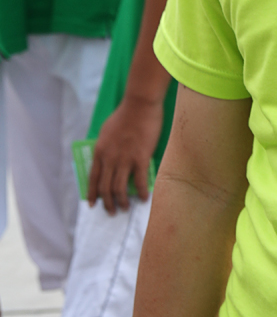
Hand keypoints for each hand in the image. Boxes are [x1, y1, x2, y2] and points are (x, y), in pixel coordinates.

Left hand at [87, 94, 163, 213]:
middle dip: (108, 203)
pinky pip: (140, 181)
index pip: (92, 178)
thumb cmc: (124, 115)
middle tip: (112, 211)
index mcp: (99, 151)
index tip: (93, 204)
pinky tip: (144, 198)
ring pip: (120, 189)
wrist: (140, 105)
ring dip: (122, 202)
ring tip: (125, 208)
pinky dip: (141, 192)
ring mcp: (125, 159)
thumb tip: (105, 160)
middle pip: (105, 188)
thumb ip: (104, 147)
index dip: (92, 194)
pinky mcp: (140, 158)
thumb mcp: (106, 131)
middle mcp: (109, 158)